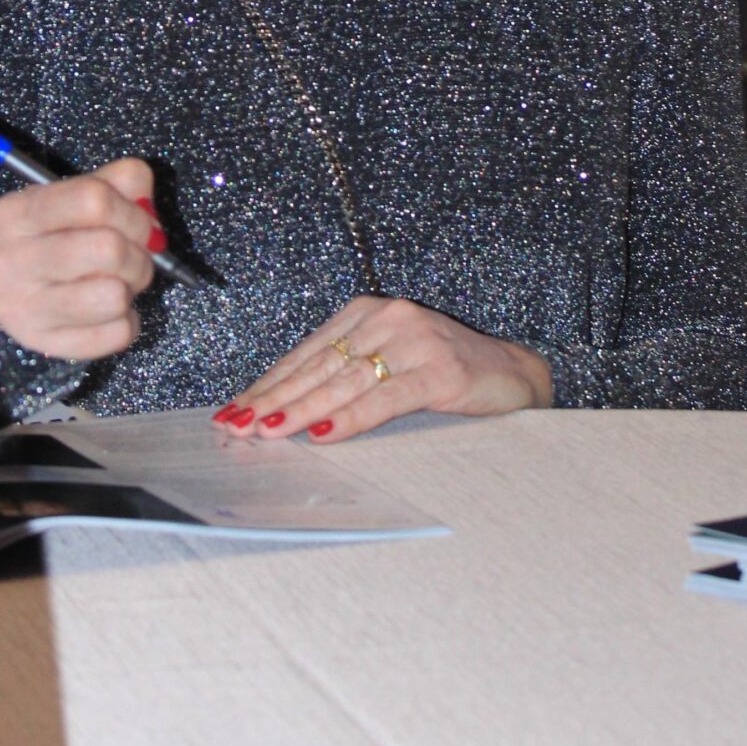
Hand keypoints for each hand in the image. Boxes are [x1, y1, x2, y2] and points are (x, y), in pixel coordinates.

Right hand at [0, 157, 161, 360]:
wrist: (5, 292)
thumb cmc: (47, 238)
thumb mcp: (70, 198)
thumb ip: (116, 183)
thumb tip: (146, 204)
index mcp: (15, 213)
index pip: (93, 199)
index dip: (133, 213)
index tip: (141, 225)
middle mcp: (10, 261)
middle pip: (108, 249)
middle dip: (139, 255)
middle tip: (136, 258)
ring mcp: (23, 309)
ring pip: (113, 296)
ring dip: (131, 289)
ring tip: (118, 284)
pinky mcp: (45, 344)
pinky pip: (116, 335)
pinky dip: (127, 323)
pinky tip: (107, 312)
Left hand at [216, 296, 551, 442]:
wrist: (512, 373)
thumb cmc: (442, 372)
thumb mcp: (389, 361)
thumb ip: (345, 373)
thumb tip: (282, 407)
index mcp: (368, 312)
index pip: (307, 352)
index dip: (269, 381)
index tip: (234, 408)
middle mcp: (388, 319)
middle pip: (318, 366)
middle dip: (273, 398)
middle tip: (237, 425)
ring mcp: (415, 342)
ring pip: (345, 381)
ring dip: (302, 409)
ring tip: (268, 431)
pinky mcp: (440, 372)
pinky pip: (385, 398)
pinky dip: (351, 417)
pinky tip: (324, 434)